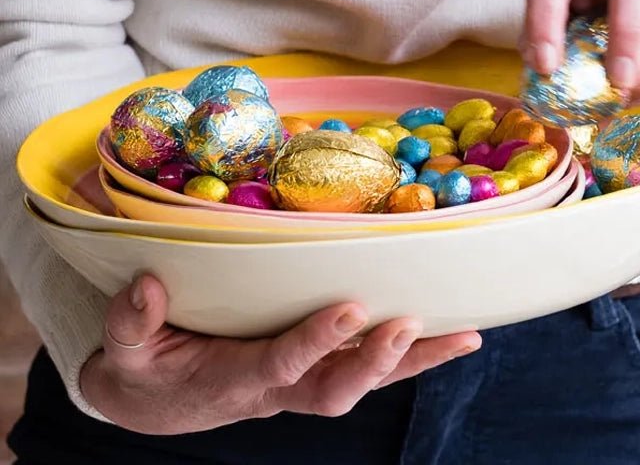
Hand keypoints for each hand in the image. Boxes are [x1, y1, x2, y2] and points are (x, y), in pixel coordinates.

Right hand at [80, 274, 480, 433]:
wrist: (160, 401)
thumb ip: (131, 323)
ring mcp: (304, 380)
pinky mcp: (318, 367)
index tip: (350, 307)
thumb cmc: (146, 367)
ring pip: (366, 379)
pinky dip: (413, 354)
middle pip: (336, 388)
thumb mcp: (125, 350)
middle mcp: (280, 387)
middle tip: (411, 324)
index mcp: (235, 378)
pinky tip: (453, 334)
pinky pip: (370, 364)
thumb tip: (146, 286)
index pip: (281, 363)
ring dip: (416, 360)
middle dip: (376, 362)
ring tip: (465, 335)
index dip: (314, 341)